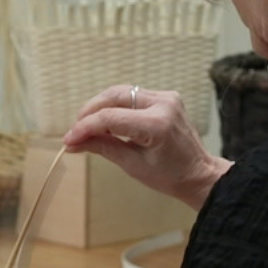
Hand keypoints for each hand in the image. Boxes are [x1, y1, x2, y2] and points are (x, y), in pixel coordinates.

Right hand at [60, 85, 232, 208]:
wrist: (199, 173)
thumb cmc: (169, 176)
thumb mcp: (132, 165)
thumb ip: (102, 147)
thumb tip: (73, 142)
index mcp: (157, 125)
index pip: (110, 118)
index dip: (85, 127)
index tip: (69, 139)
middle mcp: (163, 104)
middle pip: (114, 96)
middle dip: (90, 111)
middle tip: (76, 130)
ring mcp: (167, 97)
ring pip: (122, 92)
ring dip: (101, 107)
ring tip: (89, 126)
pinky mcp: (167, 97)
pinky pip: (133, 96)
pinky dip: (116, 106)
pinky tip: (108, 121)